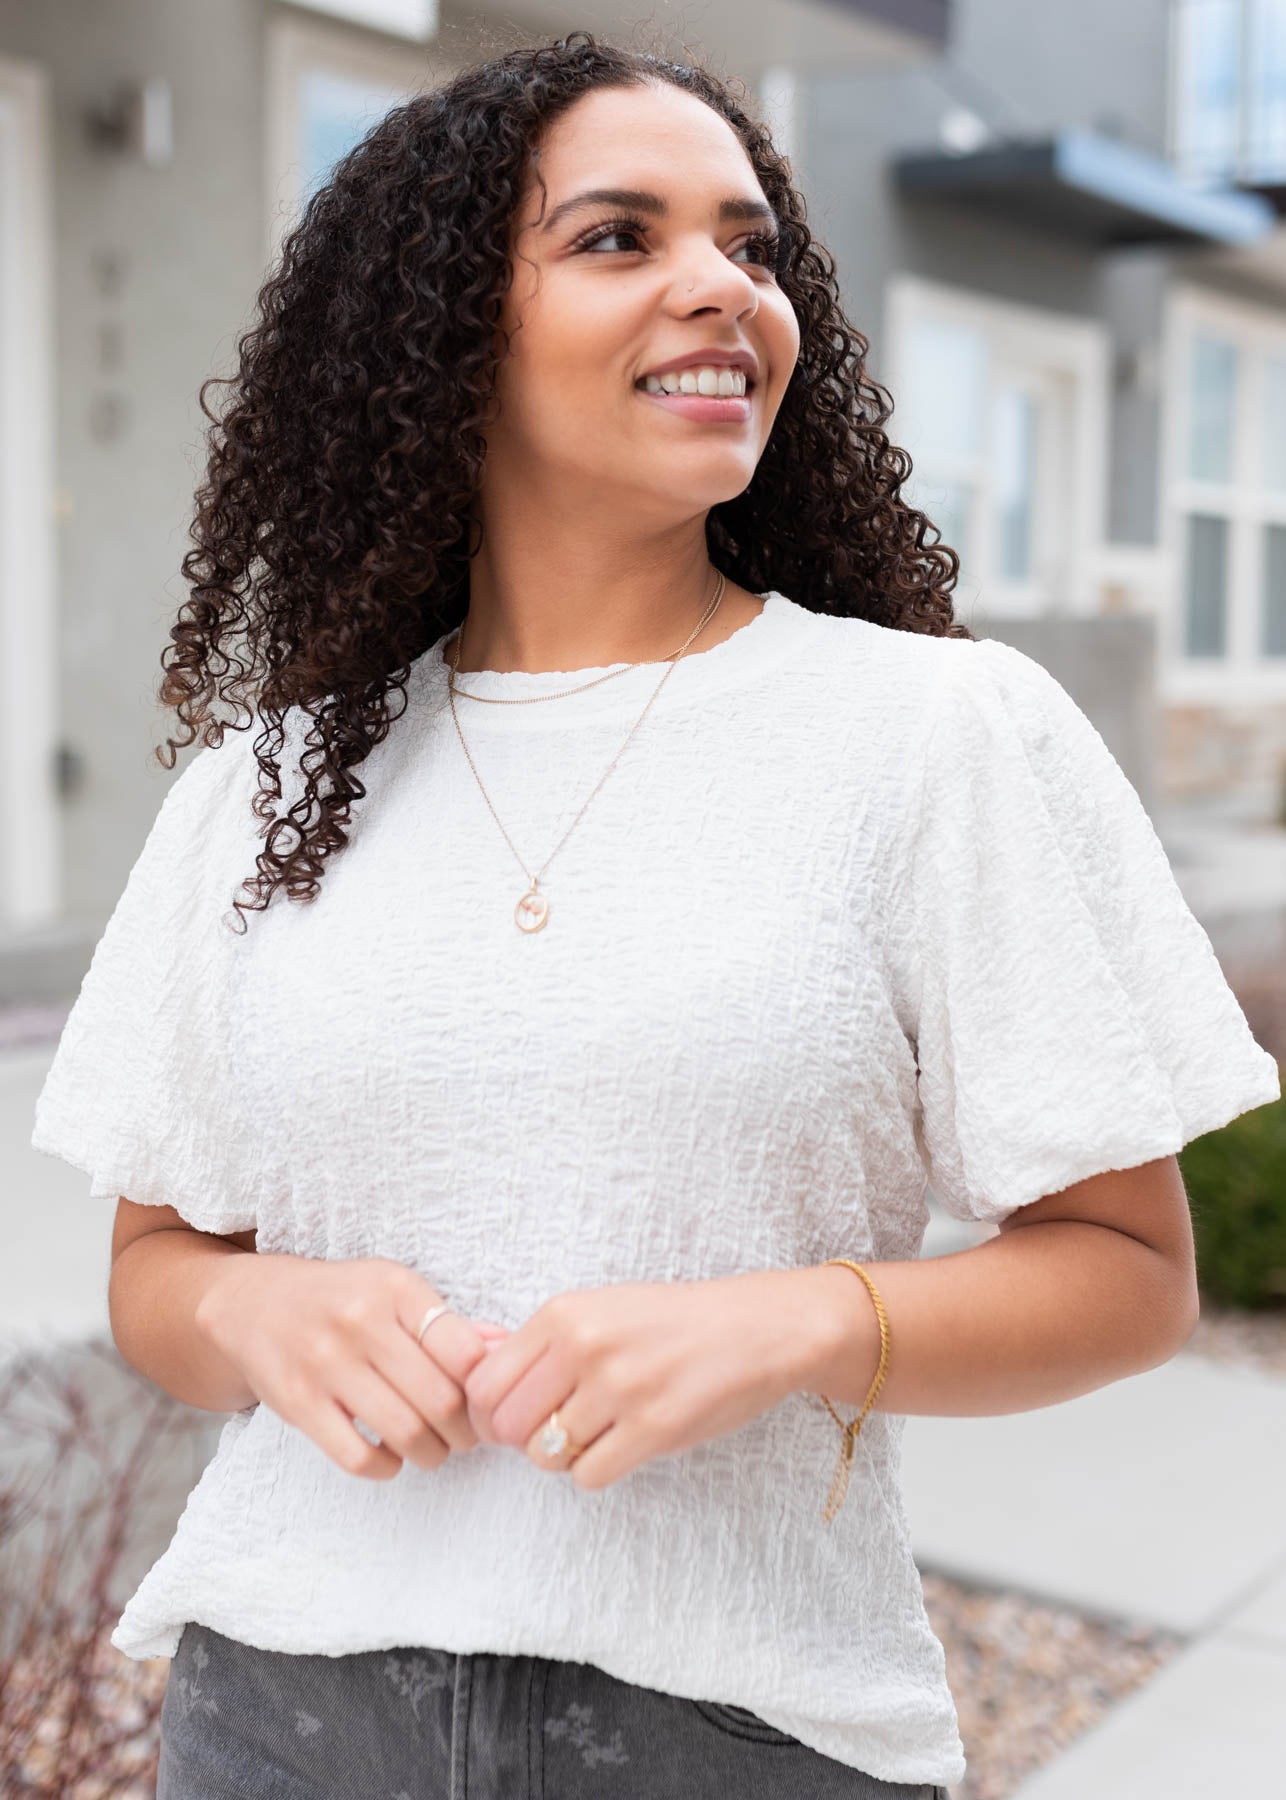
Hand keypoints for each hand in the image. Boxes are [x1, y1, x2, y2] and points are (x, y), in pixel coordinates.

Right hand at [196, 1253, 508, 1480]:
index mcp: (396, 1288)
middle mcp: (361, 1321)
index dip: (486, 1388)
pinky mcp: (298, 1404)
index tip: (486, 1401)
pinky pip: (358, 1457)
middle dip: (466, 1431)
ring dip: (433, 1453)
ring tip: (434, 1448)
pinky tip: (391, 1456)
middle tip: (466, 1435)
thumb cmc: (343, 1300)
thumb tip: (507, 1350)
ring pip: (406, 1432)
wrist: (255, 1305)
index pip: (465, 1350)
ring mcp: (326, 1364)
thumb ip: (449, 1324)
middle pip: (442, 1399)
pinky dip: (386, 1467)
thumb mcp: (395, 1290)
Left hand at [461, 1270, 815, 1490]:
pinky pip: (589, 1475)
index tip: (514, 1415)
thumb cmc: (672, 1322)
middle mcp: (585, 1346)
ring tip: (596, 1432)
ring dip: (564, 1455)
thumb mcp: (601, 1309)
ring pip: (545, 1454)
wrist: (757, 1328)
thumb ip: (539, 1342)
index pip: (485, 1381)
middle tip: (555, 1429)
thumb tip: (474, 1368)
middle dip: (523, 1438)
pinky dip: (598, 1470)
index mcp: (564, 1313)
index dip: (491, 1410)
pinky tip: (622, 1445)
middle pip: (508, 1424)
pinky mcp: (653, 1429)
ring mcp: (619, 1389)